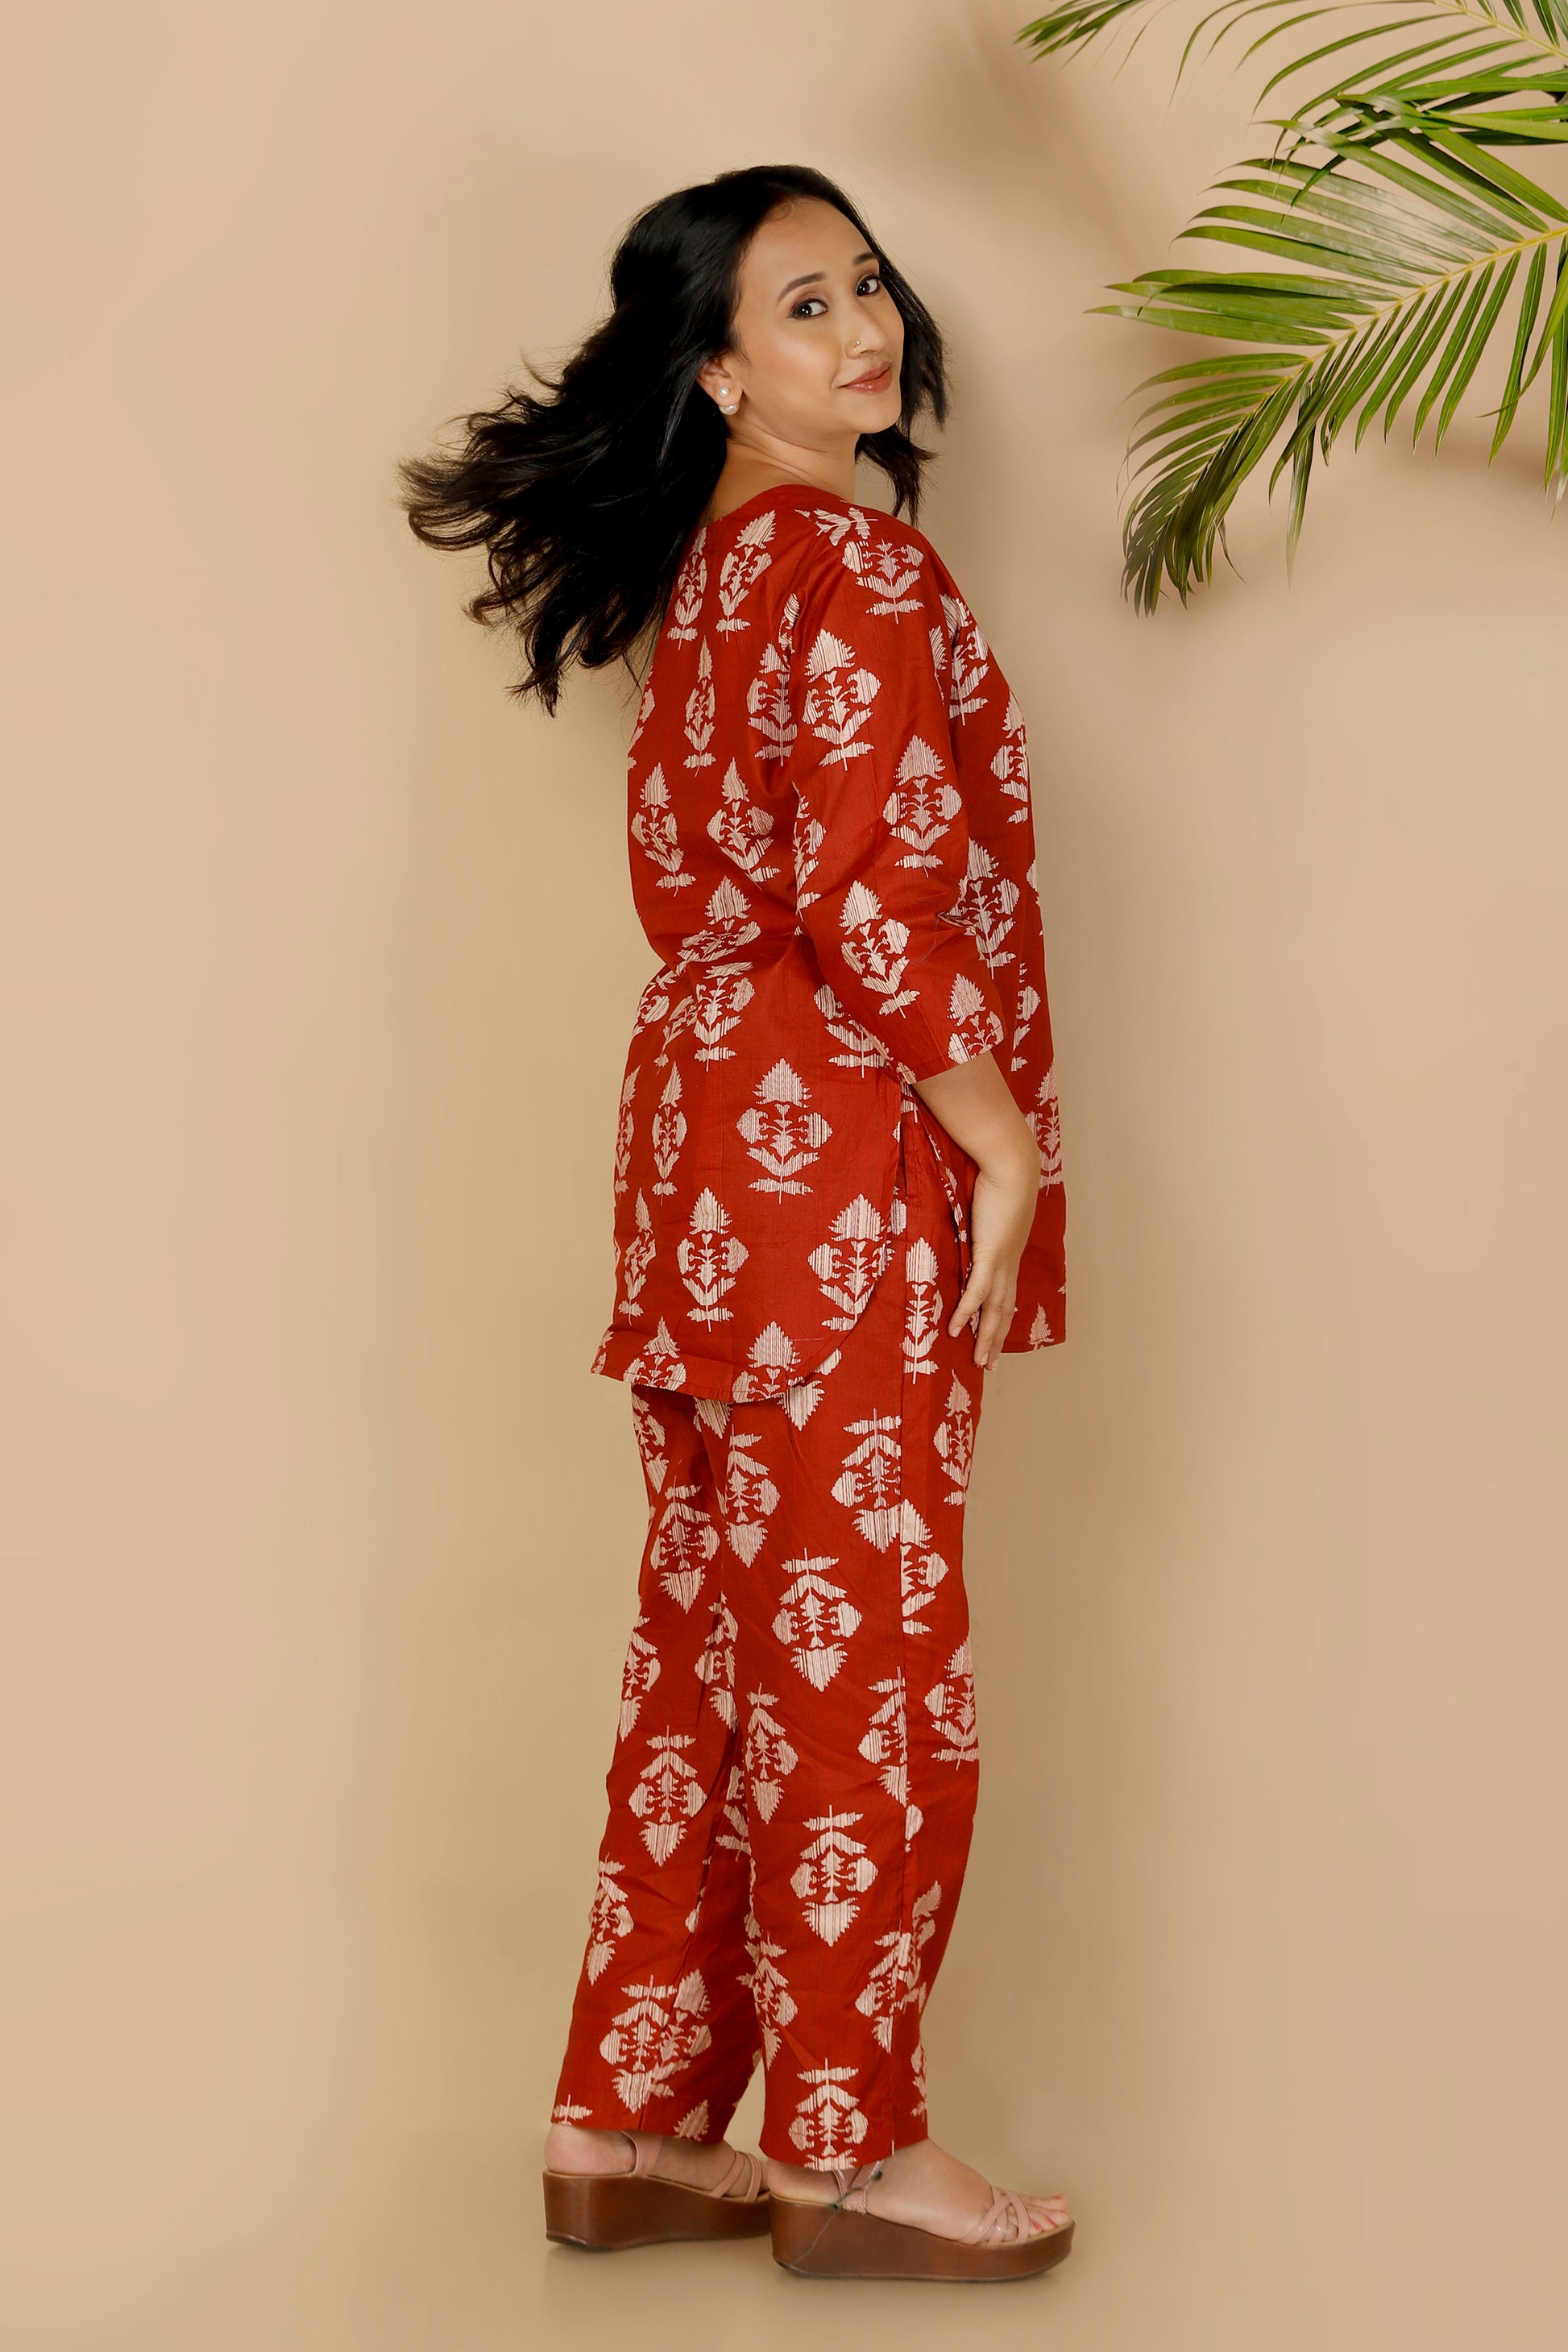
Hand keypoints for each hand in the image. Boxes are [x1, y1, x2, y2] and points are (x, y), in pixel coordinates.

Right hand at [947, 1141, 1040, 1367]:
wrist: (1013, 1166)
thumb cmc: (1001, 1178)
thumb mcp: (991, 1205)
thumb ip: (981, 1218)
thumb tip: (973, 1219)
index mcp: (1011, 1254)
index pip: (1006, 1294)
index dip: (1000, 1318)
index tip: (995, 1336)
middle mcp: (1009, 1263)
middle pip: (1004, 1311)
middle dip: (996, 1339)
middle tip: (988, 1364)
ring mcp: (1002, 1261)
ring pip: (994, 1310)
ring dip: (986, 1337)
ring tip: (979, 1361)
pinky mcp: (990, 1255)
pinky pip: (976, 1292)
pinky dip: (966, 1312)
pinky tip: (955, 1330)